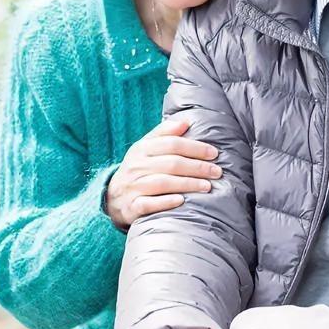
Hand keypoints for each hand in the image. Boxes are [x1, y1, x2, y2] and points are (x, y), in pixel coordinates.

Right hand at [105, 118, 221, 228]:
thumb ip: (164, 133)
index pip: (171, 144)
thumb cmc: (138, 169)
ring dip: (187, 184)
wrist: (112, 196)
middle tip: (217, 172)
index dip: (194, 148)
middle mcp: (136, 166)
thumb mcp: (146, 148)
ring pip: (163, 183)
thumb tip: (186, 121)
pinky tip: (181, 201)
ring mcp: (133, 186)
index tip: (214, 153)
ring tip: (207, 186)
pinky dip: (165, 202)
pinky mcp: (131, 206)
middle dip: (197, 167)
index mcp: (142, 149)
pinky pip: (149, 203)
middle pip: (171, 164)